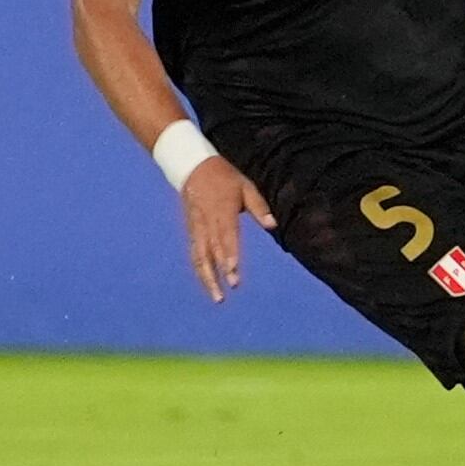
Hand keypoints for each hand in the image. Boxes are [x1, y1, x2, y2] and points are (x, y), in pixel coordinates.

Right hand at [180, 156, 275, 303]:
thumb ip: (259, 207)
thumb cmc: (225, 178)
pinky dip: (200, 270)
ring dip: (207, 278)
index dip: (229, 254)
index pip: (226, 236)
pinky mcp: (191, 231)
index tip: (233, 271)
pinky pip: (195, 253)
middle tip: (230, 289)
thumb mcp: (246, 186)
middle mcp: (207, 221)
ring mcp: (196, 227)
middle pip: (213, 250)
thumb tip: (273, 224)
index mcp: (223, 210)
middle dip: (221, 271)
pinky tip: (208, 284)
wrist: (193, 168)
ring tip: (218, 297)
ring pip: (199, 256)